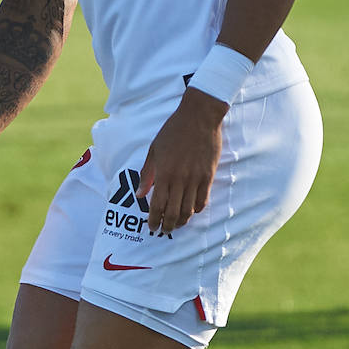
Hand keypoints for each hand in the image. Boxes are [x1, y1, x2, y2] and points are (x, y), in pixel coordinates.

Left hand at [138, 89, 227, 233]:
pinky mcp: (208, 176)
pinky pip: (203, 200)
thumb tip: (139, 194)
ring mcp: (196, 179)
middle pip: (173, 212)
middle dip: (167, 225)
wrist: (199, 118)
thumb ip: (147, 174)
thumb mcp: (154, 150)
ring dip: (182, 221)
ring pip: (189, 210)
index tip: (151, 227)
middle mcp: (180, 180)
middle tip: (163, 230)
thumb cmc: (173, 131)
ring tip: (176, 225)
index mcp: (164, 173)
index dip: (154, 220)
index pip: (157, 205)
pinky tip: (192, 211)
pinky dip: (197, 209)